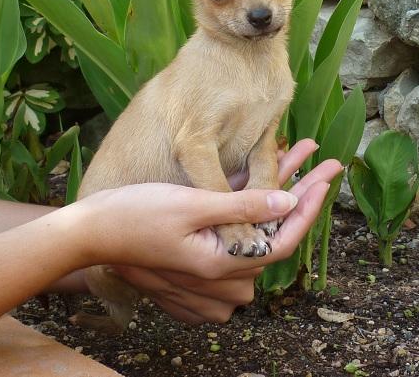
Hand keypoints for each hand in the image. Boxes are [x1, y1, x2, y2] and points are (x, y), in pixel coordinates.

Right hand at [104, 140, 341, 322]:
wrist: (92, 229)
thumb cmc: (136, 215)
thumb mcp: (191, 206)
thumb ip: (241, 205)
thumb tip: (288, 202)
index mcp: (222, 263)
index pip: (281, 240)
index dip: (307, 210)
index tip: (326, 179)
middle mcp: (222, 266)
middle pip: (275, 229)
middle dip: (302, 193)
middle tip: (326, 164)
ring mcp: (212, 256)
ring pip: (259, 221)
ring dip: (280, 187)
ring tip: (299, 152)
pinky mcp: (202, 241)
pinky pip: (239, 219)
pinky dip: (255, 194)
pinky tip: (266, 166)